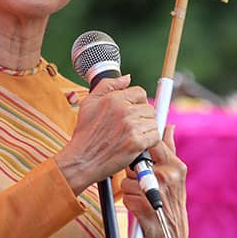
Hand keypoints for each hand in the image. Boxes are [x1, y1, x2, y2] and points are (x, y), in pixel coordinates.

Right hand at [55, 75, 158, 194]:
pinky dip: (149, 142)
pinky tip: (136, 144)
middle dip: (142, 117)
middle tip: (130, 127)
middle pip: (148, 108)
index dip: (138, 102)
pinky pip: (154, 136)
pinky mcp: (136, 142)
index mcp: (114, 99)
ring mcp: (131, 126)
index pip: (140, 92)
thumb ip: (108, 85)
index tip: (132, 112)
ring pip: (153, 122)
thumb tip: (127, 78)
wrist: (82, 159)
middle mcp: (124, 110)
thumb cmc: (85, 133)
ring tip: (132, 136)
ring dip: (146, 130)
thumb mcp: (89, 102)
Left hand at [122, 125, 188, 237]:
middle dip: (134, 173)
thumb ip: (169, 149)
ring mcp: (157, 193)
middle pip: (134, 163)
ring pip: (126, 181)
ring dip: (130, 191)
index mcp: (176, 166)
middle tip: (143, 183)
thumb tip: (169, 126)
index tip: (139, 156)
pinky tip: (140, 209)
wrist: (171, 237)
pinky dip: (129, 203)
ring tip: (143, 198)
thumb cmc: (170, 201)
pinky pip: (125, 197)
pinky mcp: (146, 208)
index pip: (151, 143)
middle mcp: (168, 177)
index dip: (140, 149)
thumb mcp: (175, 175)